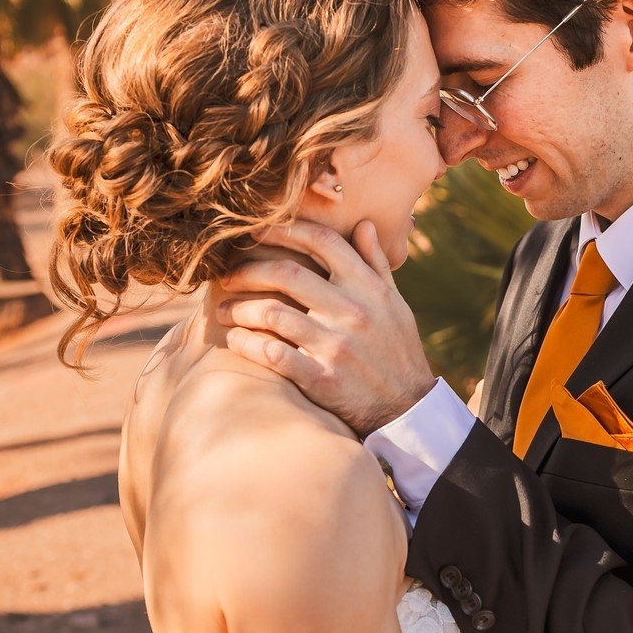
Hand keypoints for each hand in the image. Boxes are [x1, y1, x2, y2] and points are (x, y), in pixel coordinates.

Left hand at [217, 219, 436, 435]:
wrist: (408, 408)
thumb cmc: (397, 350)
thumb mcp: (396, 303)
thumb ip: (376, 263)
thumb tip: (362, 224)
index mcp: (369, 288)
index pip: (323, 242)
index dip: (284, 230)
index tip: (254, 231)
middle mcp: (353, 312)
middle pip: (287, 273)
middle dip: (248, 270)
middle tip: (228, 276)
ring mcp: (336, 346)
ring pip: (273, 313)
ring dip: (239, 309)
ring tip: (224, 311)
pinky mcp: (322, 378)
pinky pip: (273, 354)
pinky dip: (247, 344)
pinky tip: (235, 340)